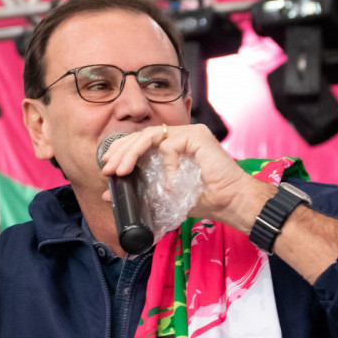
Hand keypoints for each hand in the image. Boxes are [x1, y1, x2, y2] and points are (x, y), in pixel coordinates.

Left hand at [97, 123, 272, 231]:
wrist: (230, 203)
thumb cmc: (203, 199)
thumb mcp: (162, 196)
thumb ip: (138, 191)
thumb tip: (107, 195)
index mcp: (172, 145)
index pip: (140, 141)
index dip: (121, 150)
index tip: (107, 165)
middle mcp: (180, 135)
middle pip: (141, 135)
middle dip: (121, 151)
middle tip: (109, 169)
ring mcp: (189, 133)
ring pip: (150, 135)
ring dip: (131, 153)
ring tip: (122, 171)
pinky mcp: (197, 136)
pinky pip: (170, 145)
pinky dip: (166, 164)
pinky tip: (168, 183)